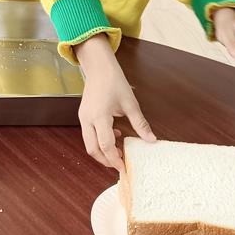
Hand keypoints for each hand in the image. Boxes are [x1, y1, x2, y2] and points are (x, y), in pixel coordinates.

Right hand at [75, 33, 155, 172]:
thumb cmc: (114, 80)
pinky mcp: (83, 115)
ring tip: (119, 151)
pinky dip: (99, 140)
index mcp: (99, 116)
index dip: (115, 159)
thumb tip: (151, 140)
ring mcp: (83, 117)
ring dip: (102, 151)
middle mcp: (87, 119)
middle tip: (120, 164)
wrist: (99, 66)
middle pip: (92, 149)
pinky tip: (114, 134)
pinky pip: (89, 134)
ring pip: (89, 143)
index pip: (105, 145)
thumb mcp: (130, 103)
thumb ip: (140, 124)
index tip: (124, 168)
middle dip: (105, 160)